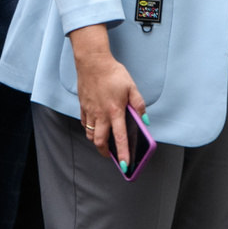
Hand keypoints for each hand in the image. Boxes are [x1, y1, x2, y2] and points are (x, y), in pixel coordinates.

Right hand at [71, 28, 143, 168]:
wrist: (93, 62)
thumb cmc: (113, 73)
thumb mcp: (131, 87)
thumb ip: (138, 104)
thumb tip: (144, 120)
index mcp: (115, 111)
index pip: (120, 138)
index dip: (123, 154)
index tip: (125, 165)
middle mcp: (101, 115)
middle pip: (100, 142)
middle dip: (105, 153)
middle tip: (111, 156)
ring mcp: (90, 112)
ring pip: (91, 135)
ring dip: (97, 142)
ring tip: (103, 143)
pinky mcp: (83, 107)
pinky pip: (85, 124)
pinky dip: (90, 129)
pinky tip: (95, 127)